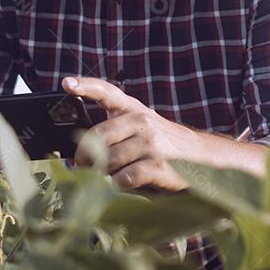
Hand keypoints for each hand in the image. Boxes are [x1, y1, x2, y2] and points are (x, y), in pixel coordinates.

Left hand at [63, 77, 192, 191]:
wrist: (201, 157)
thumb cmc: (162, 144)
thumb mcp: (140, 128)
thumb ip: (114, 132)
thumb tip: (79, 152)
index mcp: (133, 108)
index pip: (107, 91)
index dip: (86, 85)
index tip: (67, 83)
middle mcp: (141, 121)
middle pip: (98, 136)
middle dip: (84, 156)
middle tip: (80, 167)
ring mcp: (150, 143)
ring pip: (108, 159)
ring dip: (99, 174)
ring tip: (100, 178)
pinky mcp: (157, 165)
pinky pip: (124, 177)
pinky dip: (116, 185)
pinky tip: (119, 185)